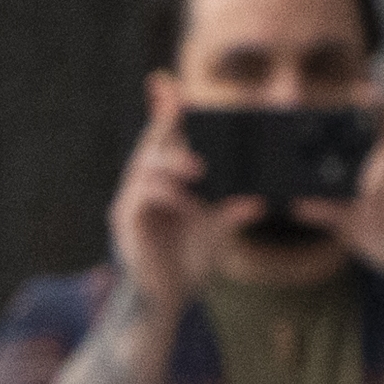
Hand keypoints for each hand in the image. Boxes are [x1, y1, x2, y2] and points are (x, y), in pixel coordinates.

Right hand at [108, 76, 247, 310]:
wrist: (166, 302)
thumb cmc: (187, 263)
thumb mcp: (215, 231)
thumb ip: (229, 211)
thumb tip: (257, 200)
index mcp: (162, 179)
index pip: (161, 136)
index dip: (162, 108)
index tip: (164, 81)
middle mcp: (141, 185)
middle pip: (151, 143)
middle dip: (167, 126)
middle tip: (192, 121)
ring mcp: (130, 202)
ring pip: (145, 166)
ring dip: (173, 164)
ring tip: (199, 171)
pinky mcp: (125, 222)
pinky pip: (142, 195)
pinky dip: (167, 194)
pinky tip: (186, 202)